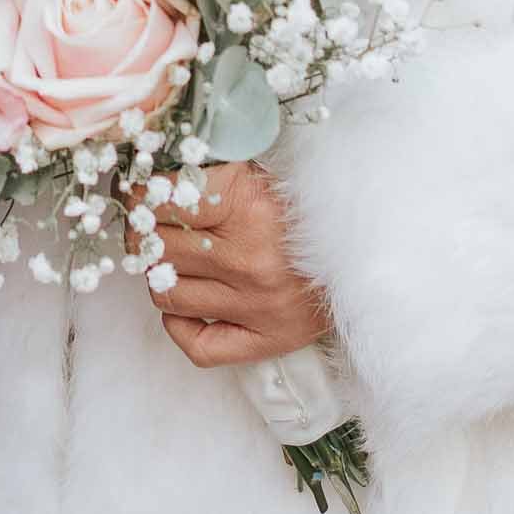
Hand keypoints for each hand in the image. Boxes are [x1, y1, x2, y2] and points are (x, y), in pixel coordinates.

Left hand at [150, 163, 334, 371]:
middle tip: (151, 224)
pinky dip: (180, 326)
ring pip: (166, 293)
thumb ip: (217, 167)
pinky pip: (198, 346)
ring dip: (160, 274)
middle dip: (146, 231)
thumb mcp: (266, 169)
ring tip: (173, 259)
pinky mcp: (268, 340)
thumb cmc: (312, 206)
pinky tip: (187, 304)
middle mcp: (249, 258)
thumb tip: (156, 167)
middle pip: (158, 246)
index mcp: (249, 205)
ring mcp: (256, 305)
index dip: (144, 194)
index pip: (164, 200)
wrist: (369, 249)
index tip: (144, 192)